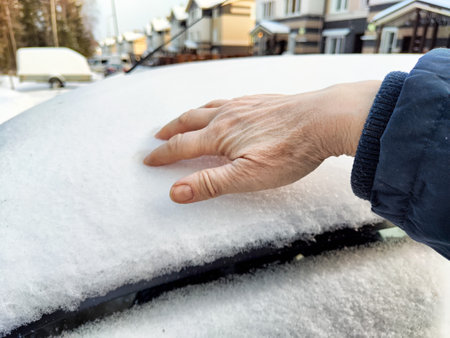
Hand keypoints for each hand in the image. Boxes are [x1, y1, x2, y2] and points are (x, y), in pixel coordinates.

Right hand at [144, 81, 380, 203]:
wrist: (324, 119)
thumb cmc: (289, 151)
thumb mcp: (247, 177)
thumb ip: (210, 184)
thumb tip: (175, 193)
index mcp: (220, 136)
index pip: (182, 146)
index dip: (163, 155)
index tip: (149, 159)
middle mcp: (227, 116)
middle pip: (190, 121)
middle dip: (171, 130)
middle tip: (158, 135)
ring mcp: (244, 106)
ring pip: (208, 108)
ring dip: (190, 115)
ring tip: (184, 119)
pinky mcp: (261, 101)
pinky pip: (229, 100)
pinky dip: (215, 105)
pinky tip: (224, 108)